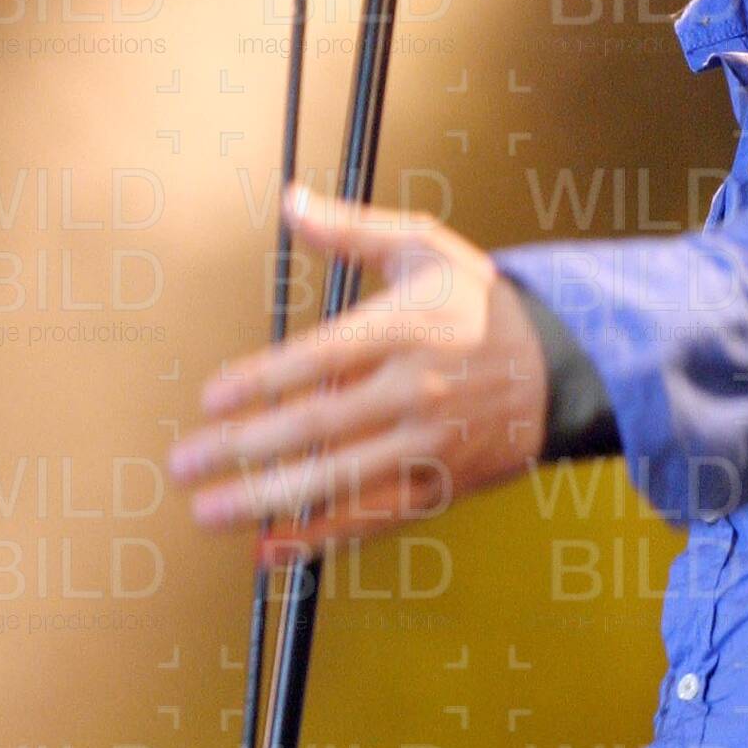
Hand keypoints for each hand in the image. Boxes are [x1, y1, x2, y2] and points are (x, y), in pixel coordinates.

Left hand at [167, 184, 548, 558]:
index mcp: (407, 329)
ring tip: (209, 511)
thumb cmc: (481, 305)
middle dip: (244, 447)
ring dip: (269, 501)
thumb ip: (351, 230)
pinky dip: (319, 537)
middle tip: (185, 461)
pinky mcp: (440, 485)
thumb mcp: (424, 249)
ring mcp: (429, 443)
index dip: (261, 381)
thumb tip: (291, 201)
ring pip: (340, 480)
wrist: (561, 365)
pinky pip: (372, 518)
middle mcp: (418, 390)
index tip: (211, 398)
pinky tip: (271, 545)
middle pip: (319, 425)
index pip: (320, 358)